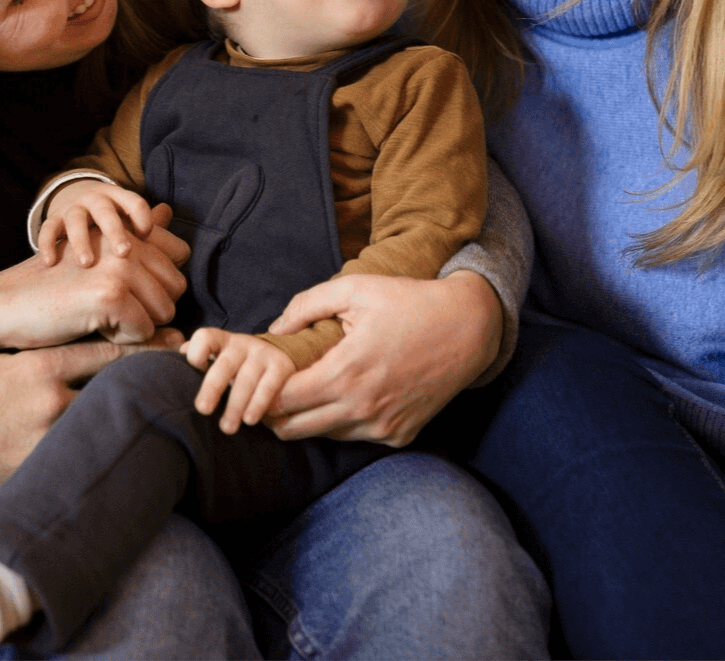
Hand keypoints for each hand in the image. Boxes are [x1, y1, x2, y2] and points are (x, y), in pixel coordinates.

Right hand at [0, 220, 187, 352]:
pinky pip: (144, 331)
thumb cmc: (54, 286)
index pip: (180, 256)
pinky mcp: (110, 295)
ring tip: (100, 316)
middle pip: (177, 288)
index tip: (127, 290)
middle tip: (110, 308)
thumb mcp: (98, 256)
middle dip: (151, 308)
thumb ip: (135, 235)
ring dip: (137, 326)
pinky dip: (122, 339)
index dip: (158, 284)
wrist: (6, 304)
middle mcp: (127, 241)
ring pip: (165, 312)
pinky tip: (92, 326)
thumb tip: (167, 210)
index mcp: (126, 229)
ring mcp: (119, 266)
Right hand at [0, 337, 176, 514]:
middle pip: (118, 393)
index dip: (146, 350)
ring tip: (166, 429)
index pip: (109, 353)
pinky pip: (74, 470)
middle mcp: (47, 401)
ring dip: (131, 432)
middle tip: (185, 387)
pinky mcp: (29, 478)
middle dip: (151, 391)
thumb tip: (78, 356)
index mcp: (39, 366)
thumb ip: (39, 360)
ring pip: (102, 433)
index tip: (177, 346)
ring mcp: (40, 443)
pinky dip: (96, 467)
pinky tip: (120, 469)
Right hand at [38, 180, 165, 266]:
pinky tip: (51, 262)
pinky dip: (49, 244)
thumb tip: (184, 250)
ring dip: (82, 240)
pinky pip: (49, 230)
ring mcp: (72, 210)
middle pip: (106, 212)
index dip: (141, 214)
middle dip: (115, 231)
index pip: (133, 202)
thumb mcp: (127, 223)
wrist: (69, 204)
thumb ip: (152, 235)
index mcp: (119, 199)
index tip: (147, 233)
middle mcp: (96, 201)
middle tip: (125, 254)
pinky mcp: (52, 221)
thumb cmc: (107, 226)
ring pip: (76, 221)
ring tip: (88, 263)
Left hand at [181, 328, 295, 434]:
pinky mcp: (281, 366)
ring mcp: (262, 354)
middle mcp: (242, 344)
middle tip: (202, 410)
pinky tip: (250, 420)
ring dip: (236, 405)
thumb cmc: (237, 363)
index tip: (194, 370)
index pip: (205, 338)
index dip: (196, 353)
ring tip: (227, 427)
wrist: (278, 355)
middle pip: (225, 364)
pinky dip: (259, 404)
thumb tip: (177, 355)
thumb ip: (198, 356)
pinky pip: (269, 386)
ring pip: (246, 379)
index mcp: (222, 340)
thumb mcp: (219, 356)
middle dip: (212, 387)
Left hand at [264, 272, 502, 444]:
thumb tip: (274, 330)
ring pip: (324, 435)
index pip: (283, 399)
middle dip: (274, 412)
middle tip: (269, 391)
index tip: (258, 378)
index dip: (262, 391)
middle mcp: (362, 408)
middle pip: (294, 428)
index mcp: (345, 372)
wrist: (467, 328)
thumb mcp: (355, 288)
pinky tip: (344, 395)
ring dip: (308, 418)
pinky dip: (342, 421)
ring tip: (305, 390)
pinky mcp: (399, 435)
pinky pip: (355, 436)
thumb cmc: (408, 302)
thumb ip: (307, 305)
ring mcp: (382, 426)